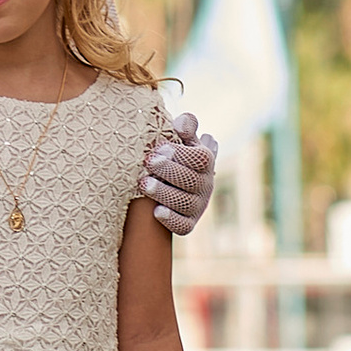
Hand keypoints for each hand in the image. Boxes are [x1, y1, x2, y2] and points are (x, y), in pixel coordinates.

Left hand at [139, 110, 218, 236]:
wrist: (172, 184)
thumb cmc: (175, 156)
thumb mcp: (183, 139)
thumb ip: (185, 127)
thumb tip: (182, 123)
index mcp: (206, 162)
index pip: (200, 159)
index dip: (180, 153)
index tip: (159, 147)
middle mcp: (205, 185)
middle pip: (191, 180)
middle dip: (168, 170)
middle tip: (148, 162)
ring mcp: (198, 206)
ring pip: (185, 203)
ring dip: (163, 192)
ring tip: (143, 183)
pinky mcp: (189, 223)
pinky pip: (184, 226)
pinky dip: (171, 220)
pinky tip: (156, 211)